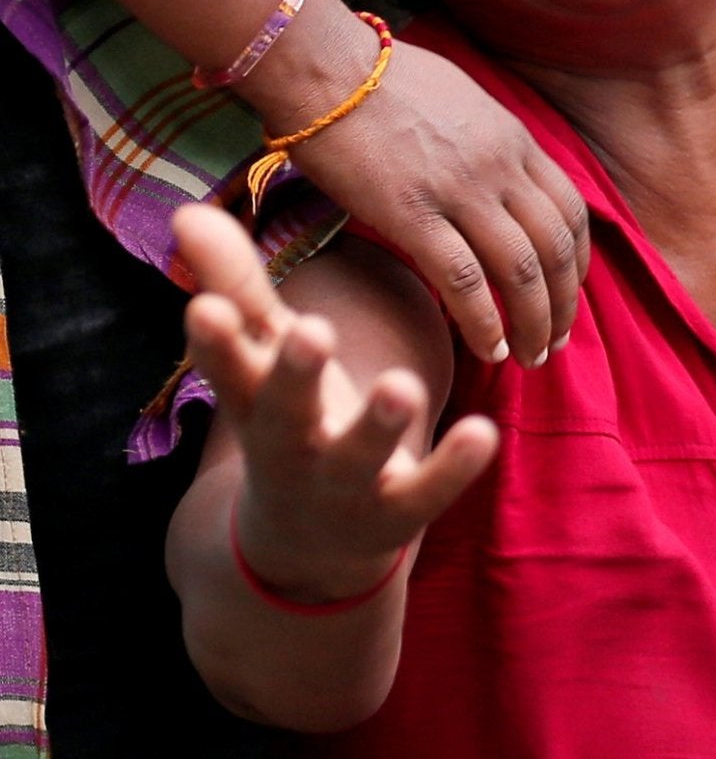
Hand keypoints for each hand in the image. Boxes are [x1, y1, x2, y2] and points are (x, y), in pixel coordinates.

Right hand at [174, 204, 498, 603]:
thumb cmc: (288, 421)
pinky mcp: (398, 511)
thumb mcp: (262, 359)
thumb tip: (188, 210)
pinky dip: (453, 464)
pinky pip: (427, 489)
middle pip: (288, 413)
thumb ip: (236, 287)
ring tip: (402, 385)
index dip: (216, 342)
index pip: (229, 369)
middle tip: (314, 331)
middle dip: (298, 375)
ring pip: (359, 456)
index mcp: (256, 404)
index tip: (203, 307)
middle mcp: (292, 448)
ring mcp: (345, 486)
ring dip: (378, 424)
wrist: (307, 548)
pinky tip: (484, 430)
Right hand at [275, 39, 590, 368]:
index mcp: (514, 140)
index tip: (570, 292)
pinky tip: (488, 349)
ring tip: (529, 357)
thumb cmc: (378, 78)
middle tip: (554, 342)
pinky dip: (483, 321)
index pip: (570, 211)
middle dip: (563, 304)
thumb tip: (497, 170)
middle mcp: (500, 166)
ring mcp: (460, 190)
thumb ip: (489, 141)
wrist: (321, 64)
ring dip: (532, 322)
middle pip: (555, 248)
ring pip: (521, 271)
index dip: (577, 261)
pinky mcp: (411, 213)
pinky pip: (464, 279)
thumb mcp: (461, 100)